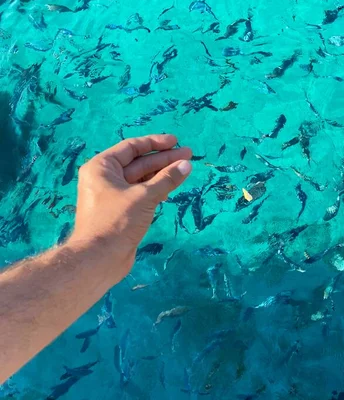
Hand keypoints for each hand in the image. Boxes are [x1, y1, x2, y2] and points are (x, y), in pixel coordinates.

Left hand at [69, 134, 191, 281]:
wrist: (99, 258)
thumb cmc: (117, 221)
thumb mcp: (144, 197)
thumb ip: (166, 179)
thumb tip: (186, 165)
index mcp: (102, 167)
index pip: (132, 147)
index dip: (155, 143)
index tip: (176, 141)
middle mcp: (105, 178)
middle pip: (139, 163)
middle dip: (164, 159)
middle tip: (188, 155)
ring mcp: (112, 195)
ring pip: (141, 179)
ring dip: (162, 175)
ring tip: (184, 170)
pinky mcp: (120, 211)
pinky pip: (140, 194)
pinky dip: (156, 190)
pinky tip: (170, 190)